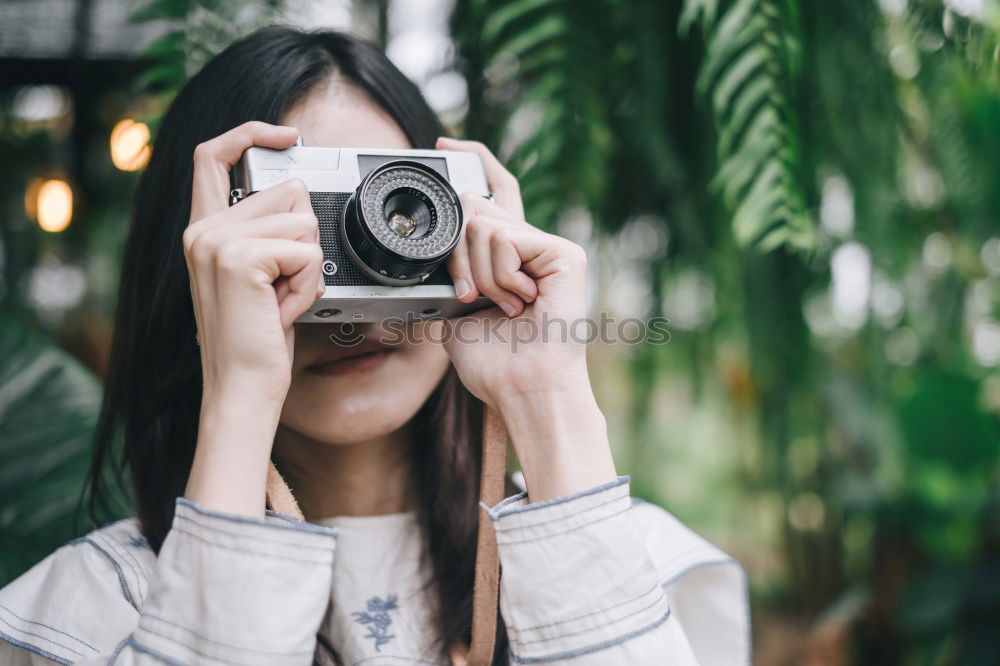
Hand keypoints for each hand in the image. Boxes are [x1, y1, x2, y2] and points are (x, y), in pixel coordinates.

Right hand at [183, 121, 323, 514]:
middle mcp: (202, 230)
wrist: (241, 389)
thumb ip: (264, 233)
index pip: (213, 155)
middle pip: (288, 192)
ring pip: (304, 222)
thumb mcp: (258, 278)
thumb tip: (297, 191)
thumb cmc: (256, 341)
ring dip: (309, 267)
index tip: (287, 134)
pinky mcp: (240, 258)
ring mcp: (216, 242)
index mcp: (203, 229)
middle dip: (304, 241)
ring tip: (280, 300)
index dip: (250, 133)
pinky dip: (309, 284)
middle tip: (281, 287)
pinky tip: (283, 310)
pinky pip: (308, 251)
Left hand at [436, 137, 616, 500]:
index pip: (494, 193)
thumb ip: (455, 262)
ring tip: (504, 307)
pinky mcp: (565, 253)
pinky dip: (499, 276)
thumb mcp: (456, 305)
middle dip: (457, 256)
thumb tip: (456, 216)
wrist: (521, 388)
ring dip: (479, 275)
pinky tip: (520, 301)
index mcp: (512, 256)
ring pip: (483, 225)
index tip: (444, 145)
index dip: (474, 162)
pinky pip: (505, 239)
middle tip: (470, 298)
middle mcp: (534, 245)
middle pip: (475, 208)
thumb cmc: (494, 361)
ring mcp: (552, 247)